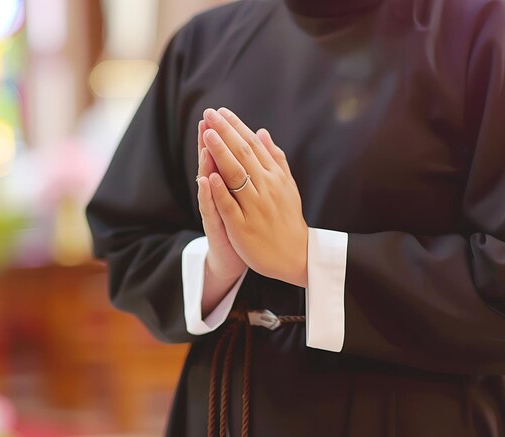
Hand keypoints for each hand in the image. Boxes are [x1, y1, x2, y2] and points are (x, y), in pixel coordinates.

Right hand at [196, 119, 246, 281]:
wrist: (233, 258)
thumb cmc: (241, 225)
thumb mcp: (244, 197)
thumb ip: (242, 172)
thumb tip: (247, 146)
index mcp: (227, 186)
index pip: (223, 156)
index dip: (221, 136)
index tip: (219, 113)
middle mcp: (216, 195)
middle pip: (211, 164)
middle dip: (209, 142)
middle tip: (206, 121)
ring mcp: (214, 211)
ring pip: (207, 184)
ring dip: (205, 163)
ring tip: (205, 144)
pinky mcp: (215, 228)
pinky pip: (210, 209)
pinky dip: (208, 194)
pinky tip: (205, 181)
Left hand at [201, 107, 307, 287]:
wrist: (296, 255)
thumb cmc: (287, 219)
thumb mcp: (286, 185)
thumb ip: (274, 158)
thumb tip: (262, 132)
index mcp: (274, 177)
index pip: (253, 146)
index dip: (236, 128)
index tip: (221, 112)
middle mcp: (266, 188)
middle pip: (243, 155)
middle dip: (226, 133)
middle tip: (210, 114)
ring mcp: (255, 208)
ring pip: (236, 177)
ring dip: (222, 154)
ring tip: (208, 135)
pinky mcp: (244, 228)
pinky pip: (231, 207)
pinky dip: (221, 191)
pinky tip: (210, 176)